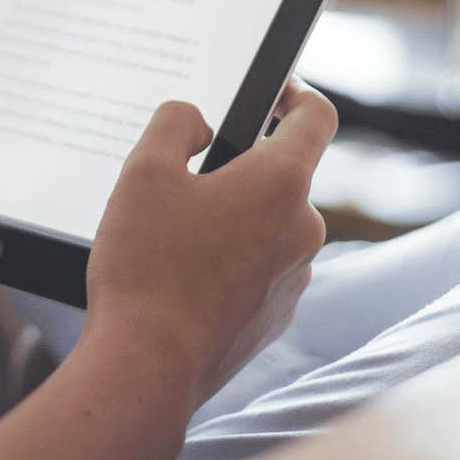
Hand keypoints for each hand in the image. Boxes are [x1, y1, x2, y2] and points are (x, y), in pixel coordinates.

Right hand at [84, 79, 336, 413]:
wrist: (147, 367)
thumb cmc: (146, 269)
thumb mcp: (143, 171)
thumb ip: (175, 122)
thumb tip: (198, 123)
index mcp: (281, 183)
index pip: (316, 116)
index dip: (294, 93)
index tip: (272, 92)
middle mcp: (303, 229)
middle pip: (281, 177)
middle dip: (238, 171)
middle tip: (183, 181)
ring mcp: (293, 279)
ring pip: (267, 228)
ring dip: (232, 222)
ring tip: (173, 240)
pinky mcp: (274, 317)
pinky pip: (258, 272)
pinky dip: (229, 266)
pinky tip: (182, 280)